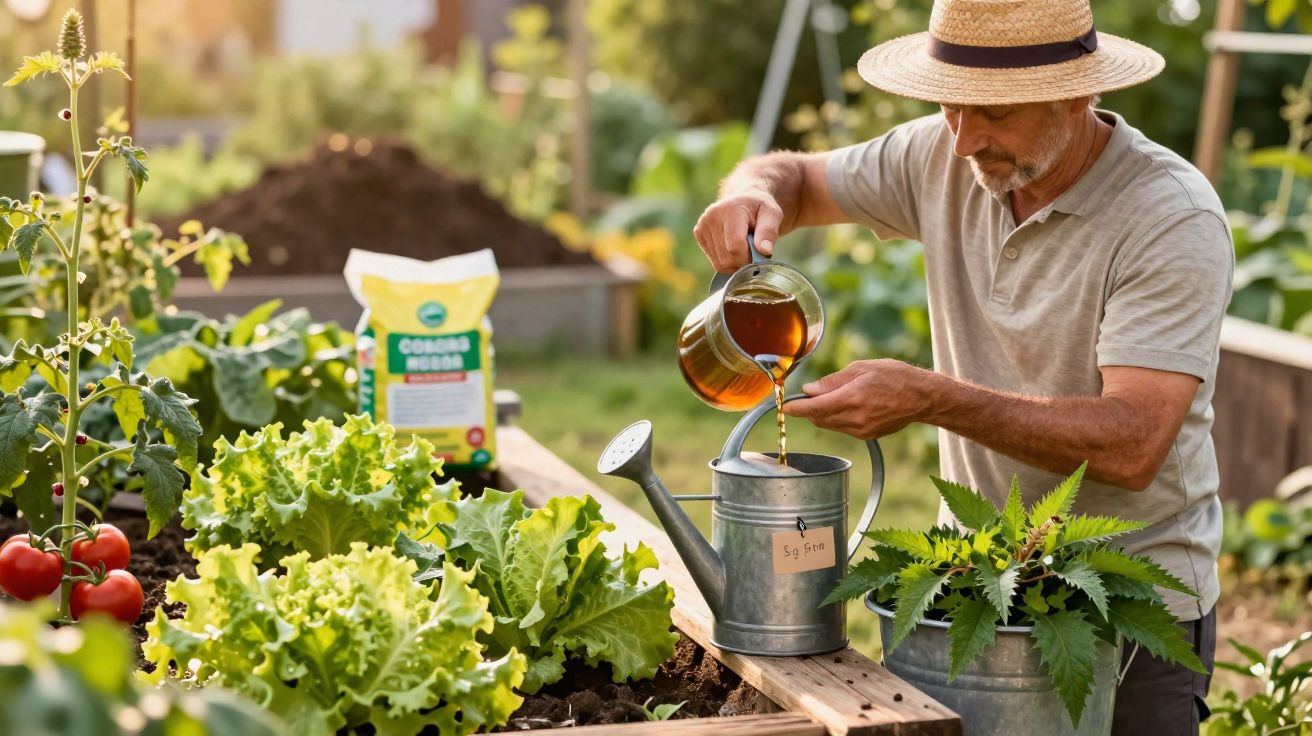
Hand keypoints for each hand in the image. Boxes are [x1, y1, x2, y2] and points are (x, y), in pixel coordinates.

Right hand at [692, 189, 783, 271]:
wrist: (744, 199)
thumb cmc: (760, 208)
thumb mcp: (772, 214)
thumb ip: (769, 232)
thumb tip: (765, 251)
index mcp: (730, 210)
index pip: (735, 247)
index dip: (749, 257)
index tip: (760, 252)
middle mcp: (711, 216)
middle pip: (727, 258)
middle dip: (743, 261)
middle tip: (753, 250)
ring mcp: (702, 225)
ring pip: (720, 263)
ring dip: (735, 262)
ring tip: (743, 246)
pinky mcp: (699, 233)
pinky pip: (715, 261)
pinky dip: (727, 260)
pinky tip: (733, 246)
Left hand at [783, 359, 935, 439]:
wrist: (922, 397)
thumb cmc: (894, 376)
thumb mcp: (862, 368)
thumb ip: (833, 381)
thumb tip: (810, 390)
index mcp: (851, 399)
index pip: (814, 409)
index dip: (796, 408)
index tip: (785, 406)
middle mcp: (854, 419)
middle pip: (818, 419)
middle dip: (810, 409)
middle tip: (811, 394)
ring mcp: (861, 430)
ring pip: (830, 425)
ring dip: (824, 414)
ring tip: (836, 397)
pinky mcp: (867, 436)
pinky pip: (843, 428)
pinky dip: (838, 419)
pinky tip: (850, 406)